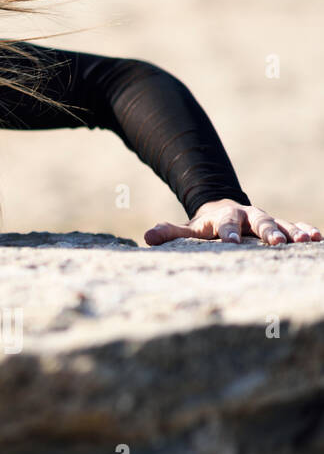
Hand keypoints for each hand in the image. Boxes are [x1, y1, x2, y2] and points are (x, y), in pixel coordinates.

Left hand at [145, 199, 321, 246]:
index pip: (225, 224)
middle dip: (267, 231)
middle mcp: (247, 217)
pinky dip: (305, 229)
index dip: (228, 232)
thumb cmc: (204, 227)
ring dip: (292, 231)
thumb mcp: (187, 230)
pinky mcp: (279, 226)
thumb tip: (146, 237)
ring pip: (281, 223)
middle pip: (259, 221)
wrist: (223, 210)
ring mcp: (265, 220)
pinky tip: (317, 237)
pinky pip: (295, 226)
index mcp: (223, 217)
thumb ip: (169, 233)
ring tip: (305, 239)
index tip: (231, 241)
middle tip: (275, 243)